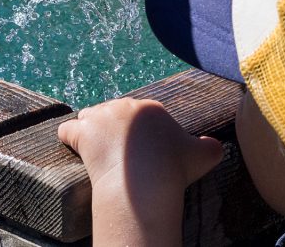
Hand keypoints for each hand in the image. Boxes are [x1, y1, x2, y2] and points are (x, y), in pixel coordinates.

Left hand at [58, 98, 222, 246]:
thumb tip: (217, 146)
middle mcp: (125, 106)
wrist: (146, 179)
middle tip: (120, 155)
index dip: (137, 133)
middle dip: (115, 130)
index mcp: (151, 108)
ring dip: (92, 131)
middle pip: (114, 113)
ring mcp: (101, 117)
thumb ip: (211, 146)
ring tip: (98, 152)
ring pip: (90, 117)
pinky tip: (74, 148)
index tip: (140, 152)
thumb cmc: (174, 168)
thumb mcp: (203, 154)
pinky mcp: (83, 132)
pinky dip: (69, 139)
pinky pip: (67, 130)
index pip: (138, 114)